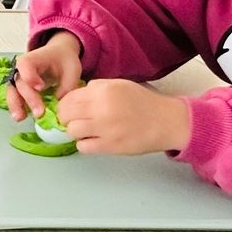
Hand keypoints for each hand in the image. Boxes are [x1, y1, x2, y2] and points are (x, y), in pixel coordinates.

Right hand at [8, 31, 81, 119]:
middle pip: (20, 82)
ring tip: (20, 118)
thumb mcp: (72, 70)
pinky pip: (15, 97)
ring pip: (12, 91)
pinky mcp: (19, 88)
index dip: (30, 76)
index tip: (40, 87)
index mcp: (34, 58)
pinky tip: (21, 117)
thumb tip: (59, 105)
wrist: (58, 54)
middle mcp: (21, 67)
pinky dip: (18, 107)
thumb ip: (67, 87)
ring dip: (16, 105)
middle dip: (29, 98)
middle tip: (39, 113)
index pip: (26, 65)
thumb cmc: (63, 60)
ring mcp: (19, 78)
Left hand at [56, 79, 191, 155]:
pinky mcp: (110, 146)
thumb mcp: (119, 85)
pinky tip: (93, 140)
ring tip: (86, 131)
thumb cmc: (143, 103)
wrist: (165, 122)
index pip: (69, 98)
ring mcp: (105, 129)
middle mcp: (101, 108)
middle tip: (74, 120)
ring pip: (72, 131)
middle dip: (66, 118)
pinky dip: (84, 144)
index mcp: (103, 91)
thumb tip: (76, 95)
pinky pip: (83, 146)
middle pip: (66, 114)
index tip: (69, 109)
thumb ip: (97, 88)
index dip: (65, 104)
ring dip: (75, 131)